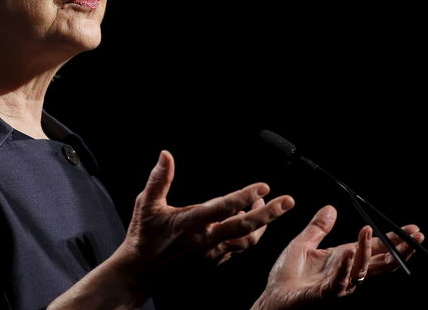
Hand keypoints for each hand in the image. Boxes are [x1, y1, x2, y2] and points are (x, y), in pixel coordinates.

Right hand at [115, 150, 294, 286]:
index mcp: (191, 224)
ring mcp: (211, 253)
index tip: (263, 187)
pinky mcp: (213, 262)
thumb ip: (159, 179)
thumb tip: (166, 155)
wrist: (140, 272)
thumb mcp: (146, 204)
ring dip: (261, 224)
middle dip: (269, 214)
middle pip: (244, 227)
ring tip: (269, 208)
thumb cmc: (143, 236)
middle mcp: (205, 240)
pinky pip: (237, 249)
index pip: (223, 208)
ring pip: (246, 240)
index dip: (244, 196)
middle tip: (287, 202)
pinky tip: (249, 224)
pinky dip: (248, 235)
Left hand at [253, 205, 424, 308]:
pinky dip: (345, 266)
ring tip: (367, 230)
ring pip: (361, 269)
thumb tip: (331, 208)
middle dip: (398, 249)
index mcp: (344, 259)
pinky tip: (348, 252)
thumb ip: (318, 228)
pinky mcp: (325, 294)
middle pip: (379, 261)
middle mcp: (347, 272)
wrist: (273, 298)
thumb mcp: (303, 244)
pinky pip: (339, 281)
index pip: (375, 248)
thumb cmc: (287, 276)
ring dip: (367, 250)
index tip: (411, 229)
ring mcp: (338, 284)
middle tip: (413, 235)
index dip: (393, 239)